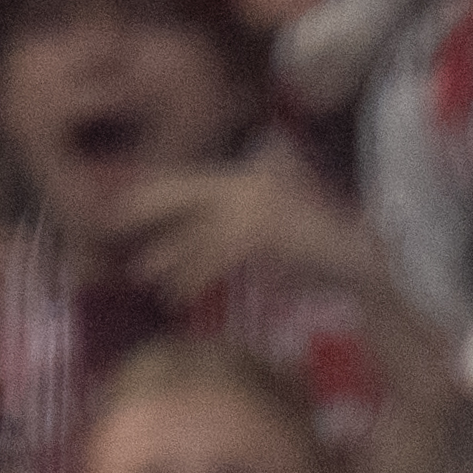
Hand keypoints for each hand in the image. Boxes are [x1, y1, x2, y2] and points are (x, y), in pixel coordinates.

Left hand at [111, 148, 387, 305]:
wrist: (364, 267)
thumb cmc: (327, 259)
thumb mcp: (280, 238)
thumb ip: (245, 232)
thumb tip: (207, 245)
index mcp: (254, 176)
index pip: (192, 182)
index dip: (154, 194)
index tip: (122, 208)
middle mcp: (252, 182)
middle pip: (183, 195)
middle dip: (144, 212)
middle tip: (108, 227)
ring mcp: (257, 206)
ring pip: (196, 232)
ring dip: (168, 257)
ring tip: (143, 276)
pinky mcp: (262, 234)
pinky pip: (215, 257)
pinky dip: (193, 277)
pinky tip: (177, 295)